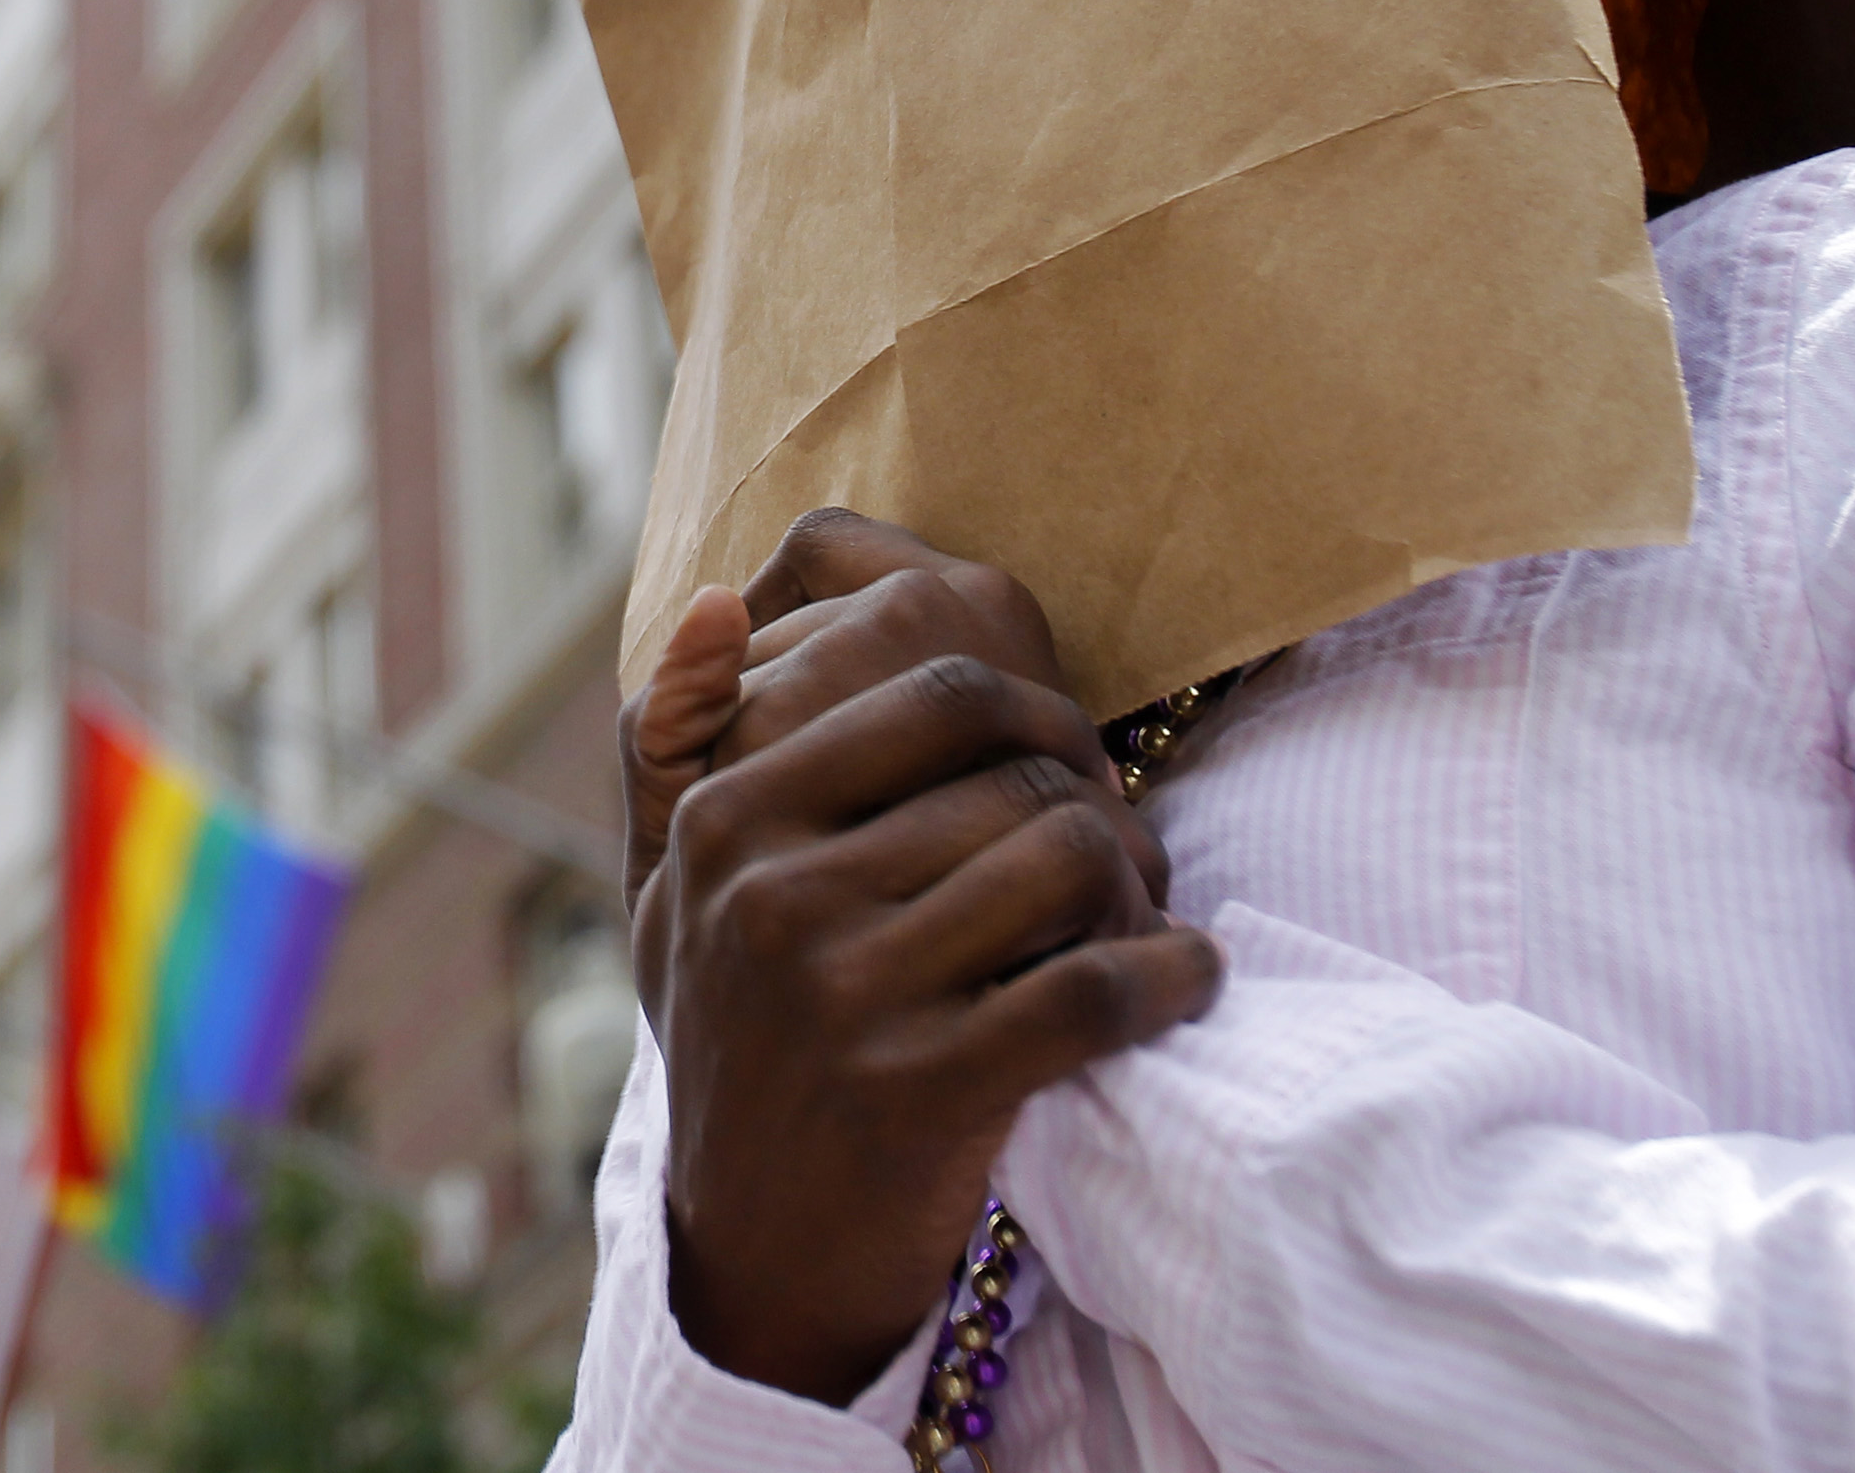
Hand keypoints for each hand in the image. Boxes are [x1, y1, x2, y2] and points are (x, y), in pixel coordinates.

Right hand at [620, 512, 1223, 1402]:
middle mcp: (771, 896)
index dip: (1040, 711)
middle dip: (1098, 793)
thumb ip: (678, 737)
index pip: (936, 688)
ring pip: (1068, 859)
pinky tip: (1181, 980)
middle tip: (1122, 843)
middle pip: (1017, 769)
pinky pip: (1095, 991)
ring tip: (1139, 919)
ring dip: (1139, 888)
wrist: (756, 1259)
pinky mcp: (922, 1096)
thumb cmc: (737, 1037)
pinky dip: (1169, 977)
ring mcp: (845, 997)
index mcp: (726, 818)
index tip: (1065, 763)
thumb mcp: (673, 887)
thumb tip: (724, 596)